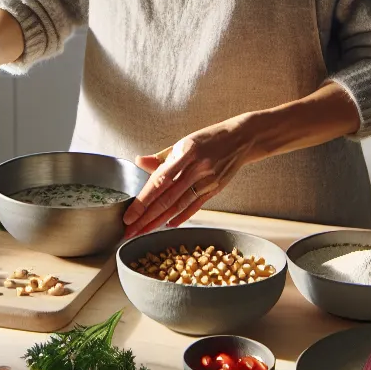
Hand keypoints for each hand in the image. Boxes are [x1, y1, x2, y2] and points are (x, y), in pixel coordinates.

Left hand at [122, 117, 257, 238]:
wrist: (241, 138)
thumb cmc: (209, 138)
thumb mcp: (184, 142)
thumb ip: (161, 157)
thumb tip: (139, 161)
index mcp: (185, 152)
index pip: (159, 181)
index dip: (142, 201)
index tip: (129, 216)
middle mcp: (197, 168)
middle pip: (167, 198)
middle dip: (146, 218)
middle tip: (130, 231)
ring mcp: (208, 180)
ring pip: (179, 205)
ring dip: (159, 221)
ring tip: (144, 232)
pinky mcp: (216, 188)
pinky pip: (195, 206)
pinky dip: (181, 217)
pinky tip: (169, 225)